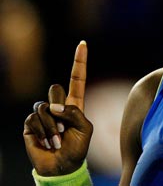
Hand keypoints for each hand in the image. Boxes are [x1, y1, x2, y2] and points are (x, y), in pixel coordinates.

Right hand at [23, 41, 92, 175]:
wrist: (62, 166)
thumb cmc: (77, 148)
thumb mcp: (85, 129)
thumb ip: (74, 113)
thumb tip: (53, 106)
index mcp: (75, 103)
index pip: (77, 78)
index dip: (79, 61)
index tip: (83, 43)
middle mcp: (58, 105)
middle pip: (55, 88)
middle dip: (59, 107)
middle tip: (64, 127)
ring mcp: (43, 113)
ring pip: (44, 106)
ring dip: (52, 126)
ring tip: (58, 139)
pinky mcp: (31, 123)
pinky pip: (33, 119)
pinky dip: (42, 132)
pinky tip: (46, 142)